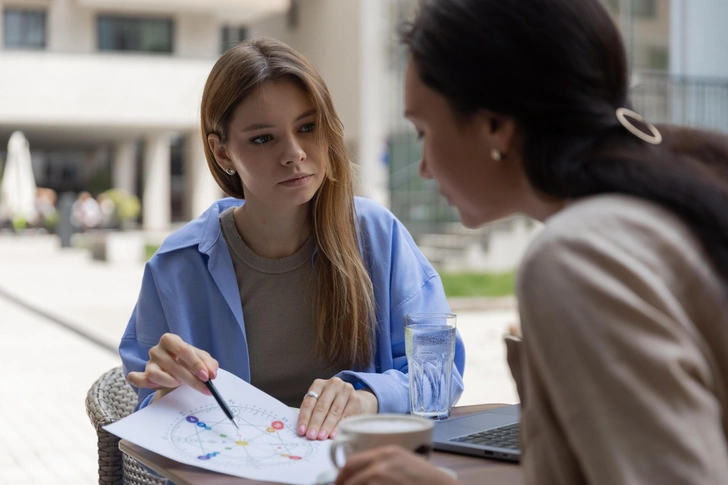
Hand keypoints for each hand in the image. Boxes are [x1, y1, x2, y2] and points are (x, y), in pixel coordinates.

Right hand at [127, 333, 218, 401]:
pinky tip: (156, 386)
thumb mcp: (203, 360)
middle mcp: (157, 349)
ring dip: (170, 382)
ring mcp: (148, 363)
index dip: (195, 364)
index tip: (207, 376)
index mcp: (171, 340)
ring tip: (179, 383)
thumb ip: (209, 364)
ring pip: (155, 374)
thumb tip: (211, 374)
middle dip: (190, 378)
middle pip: (172, 365)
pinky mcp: (143, 375)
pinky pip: (136, 379)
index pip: (183, 349)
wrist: (179, 371)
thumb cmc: (190, 362)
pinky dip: (144, 383)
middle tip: (203, 387)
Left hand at [296, 377, 377, 440]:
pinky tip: (334, 435)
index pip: (309, 402)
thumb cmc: (332, 404)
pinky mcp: (355, 399)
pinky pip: (346, 415)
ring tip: (321, 437)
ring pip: (334, 411)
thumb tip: (305, 431)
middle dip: (315, 423)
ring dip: (326, 426)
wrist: (355, 400)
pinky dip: (339, 426)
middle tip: (311, 436)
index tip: (301, 431)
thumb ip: (312, 413)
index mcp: (319, 384)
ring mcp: (345, 390)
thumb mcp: (320, 403)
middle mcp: (332, 384)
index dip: (304, 417)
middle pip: (321, 406)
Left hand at [335, 445, 459, 484]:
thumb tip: (366, 475)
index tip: (339, 483)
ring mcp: (382, 476)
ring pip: (355, 484)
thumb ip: (385, 465)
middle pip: (348, 473)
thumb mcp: (406, 464)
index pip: (352, 462)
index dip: (341, 476)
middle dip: (341, 484)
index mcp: (387, 452)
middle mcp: (382, 462)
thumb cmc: (429, 481)